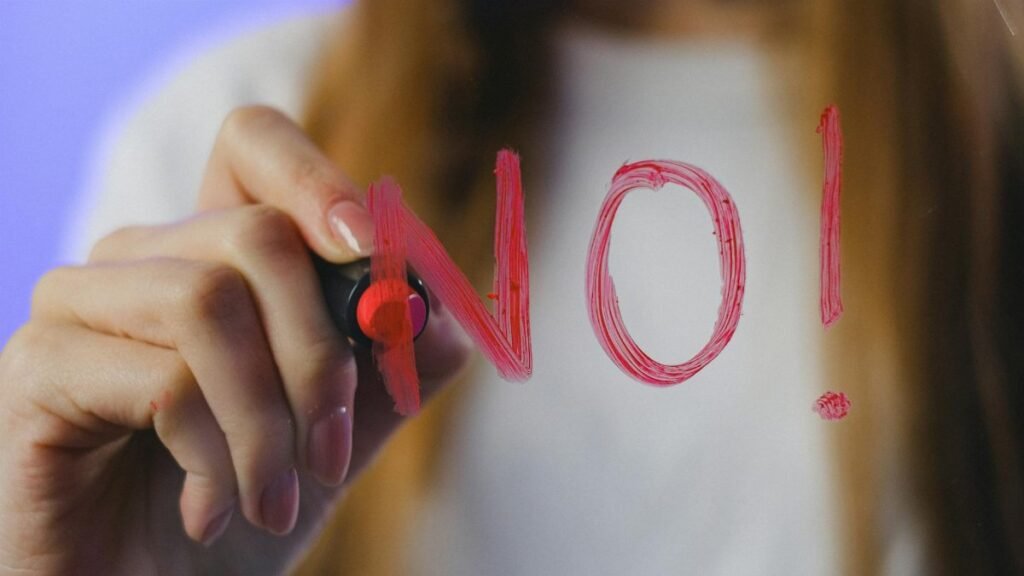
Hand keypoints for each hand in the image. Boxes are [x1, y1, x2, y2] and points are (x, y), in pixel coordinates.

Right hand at [0, 106, 470, 574]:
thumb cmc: (239, 505)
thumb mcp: (338, 431)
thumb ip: (394, 368)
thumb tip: (445, 317)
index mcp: (214, 253)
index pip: (255, 144)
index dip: (317, 177)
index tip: (368, 249)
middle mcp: (141, 258)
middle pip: (257, 234)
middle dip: (322, 356)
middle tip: (329, 455)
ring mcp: (79, 305)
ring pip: (210, 302)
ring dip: (268, 422)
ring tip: (273, 499)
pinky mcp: (37, 369)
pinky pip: (161, 379)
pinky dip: (213, 457)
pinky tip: (208, 511)